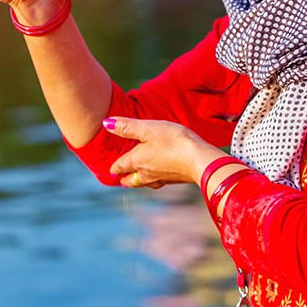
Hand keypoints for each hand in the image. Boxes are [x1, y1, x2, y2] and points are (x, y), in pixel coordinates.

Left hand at [104, 117, 221, 188]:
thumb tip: (105, 123)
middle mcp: (146, 174)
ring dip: (139, 180)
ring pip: (145, 183)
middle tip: (120, 177)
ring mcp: (161, 179)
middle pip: (130, 180)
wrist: (201, 160)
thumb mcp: (148, 129)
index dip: (114, 167)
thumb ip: (127, 126)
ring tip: (137, 177)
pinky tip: (160, 174)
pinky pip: (159, 182)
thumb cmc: (173, 141)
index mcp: (137, 161)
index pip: (120, 167)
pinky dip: (154, 179)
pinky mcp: (175, 180)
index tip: (110, 169)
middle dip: (125, 178)